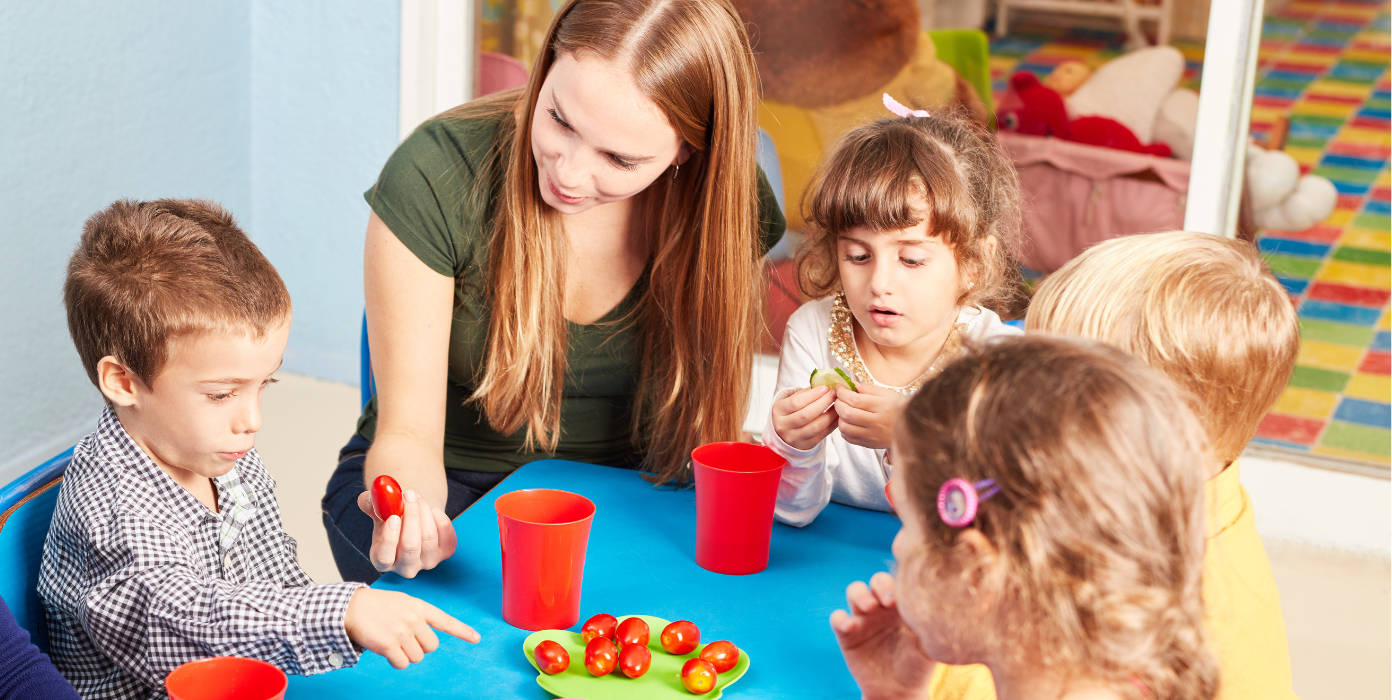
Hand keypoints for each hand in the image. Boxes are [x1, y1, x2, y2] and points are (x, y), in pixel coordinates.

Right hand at [344, 588, 479, 668]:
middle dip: (420, 647)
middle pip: (432, 647)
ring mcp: (402, 632)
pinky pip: (402, 664)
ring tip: (392, 641)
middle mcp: (414, 619)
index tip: (476, 638)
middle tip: (404, 640)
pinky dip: (395, 662)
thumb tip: (426, 638)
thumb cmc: (376, 606)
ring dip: (406, 655)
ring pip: (417, 657)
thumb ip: (417, 616)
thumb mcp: (402, 603)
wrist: (351, 606)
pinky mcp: (389, 644)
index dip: (462, 631)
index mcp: (419, 607)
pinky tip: (386, 650)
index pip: (445, 621)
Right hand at [357, 488, 456, 576]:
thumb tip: (372, 496)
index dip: (389, 538)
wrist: (414, 521)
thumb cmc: (393, 519)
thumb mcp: (378, 512)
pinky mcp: (445, 554)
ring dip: (424, 512)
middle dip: (411, 516)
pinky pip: (447, 535)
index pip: (384, 557)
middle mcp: (405, 567)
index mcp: (382, 560)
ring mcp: (427, 563)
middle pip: (410, 546)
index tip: (393, 517)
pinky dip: (440, 518)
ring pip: (428, 537)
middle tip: (409, 495)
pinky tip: (432, 510)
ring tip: (418, 498)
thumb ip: (371, 504)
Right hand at [771, 385, 838, 450]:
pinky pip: (821, 435)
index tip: (825, 388)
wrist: (785, 431)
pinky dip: (832, 425)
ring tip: (838, 405)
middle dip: (823, 403)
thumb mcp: (792, 400)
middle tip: (834, 394)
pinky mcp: (805, 445)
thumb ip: (806, 393)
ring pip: (815, 427)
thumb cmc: (791, 411)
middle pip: (806, 415)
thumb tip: (825, 385)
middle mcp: (783, 426)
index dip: (812, 395)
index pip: (796, 402)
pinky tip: (837, 417)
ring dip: (830, 415)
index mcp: (778, 411)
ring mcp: (793, 437)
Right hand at [830, 572, 935, 699]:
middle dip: (880, 586)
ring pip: (855, 592)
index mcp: (903, 605)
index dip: (900, 582)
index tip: (906, 597)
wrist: (898, 692)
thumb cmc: (918, 666)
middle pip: (876, 581)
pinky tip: (850, 626)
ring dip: (860, 595)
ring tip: (869, 608)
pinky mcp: (848, 634)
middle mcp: (882, 607)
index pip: (899, 581)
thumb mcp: (928, 647)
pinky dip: (840, 618)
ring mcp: (864, 619)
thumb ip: (930, 626)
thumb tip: (941, 608)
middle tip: (888, 602)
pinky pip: (838, 618)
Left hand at [833, 385, 907, 449]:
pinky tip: (849, 422)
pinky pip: (848, 437)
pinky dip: (843, 429)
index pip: (854, 399)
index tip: (839, 387)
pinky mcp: (868, 444)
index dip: (842, 392)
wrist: (911, 429)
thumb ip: (868, 389)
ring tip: (844, 410)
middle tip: (839, 398)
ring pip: (844, 427)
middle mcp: (876, 422)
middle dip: (837, 403)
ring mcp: (871, 435)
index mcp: (881, 407)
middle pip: (846, 413)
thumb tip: (851, 384)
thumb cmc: (898, 408)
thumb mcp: (887, 394)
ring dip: (839, 417)